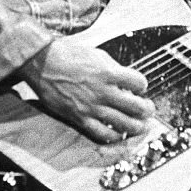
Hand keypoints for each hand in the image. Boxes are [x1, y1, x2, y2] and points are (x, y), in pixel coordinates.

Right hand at [20, 39, 154, 143]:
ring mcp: (92, 107)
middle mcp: (103, 91)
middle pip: (137, 107)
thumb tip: (127, 81)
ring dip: (137, 126)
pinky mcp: (80, 118)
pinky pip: (103, 134)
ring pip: (124, 124)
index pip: (139, 82)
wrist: (42, 63)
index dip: (142, 85)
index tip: (140, 87)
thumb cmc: (67, 55)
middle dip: (147, 109)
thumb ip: (114, 68)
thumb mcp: (97, 54)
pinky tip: (118, 133)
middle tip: (148, 110)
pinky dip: (115, 136)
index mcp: (109, 72)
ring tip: (140, 125)